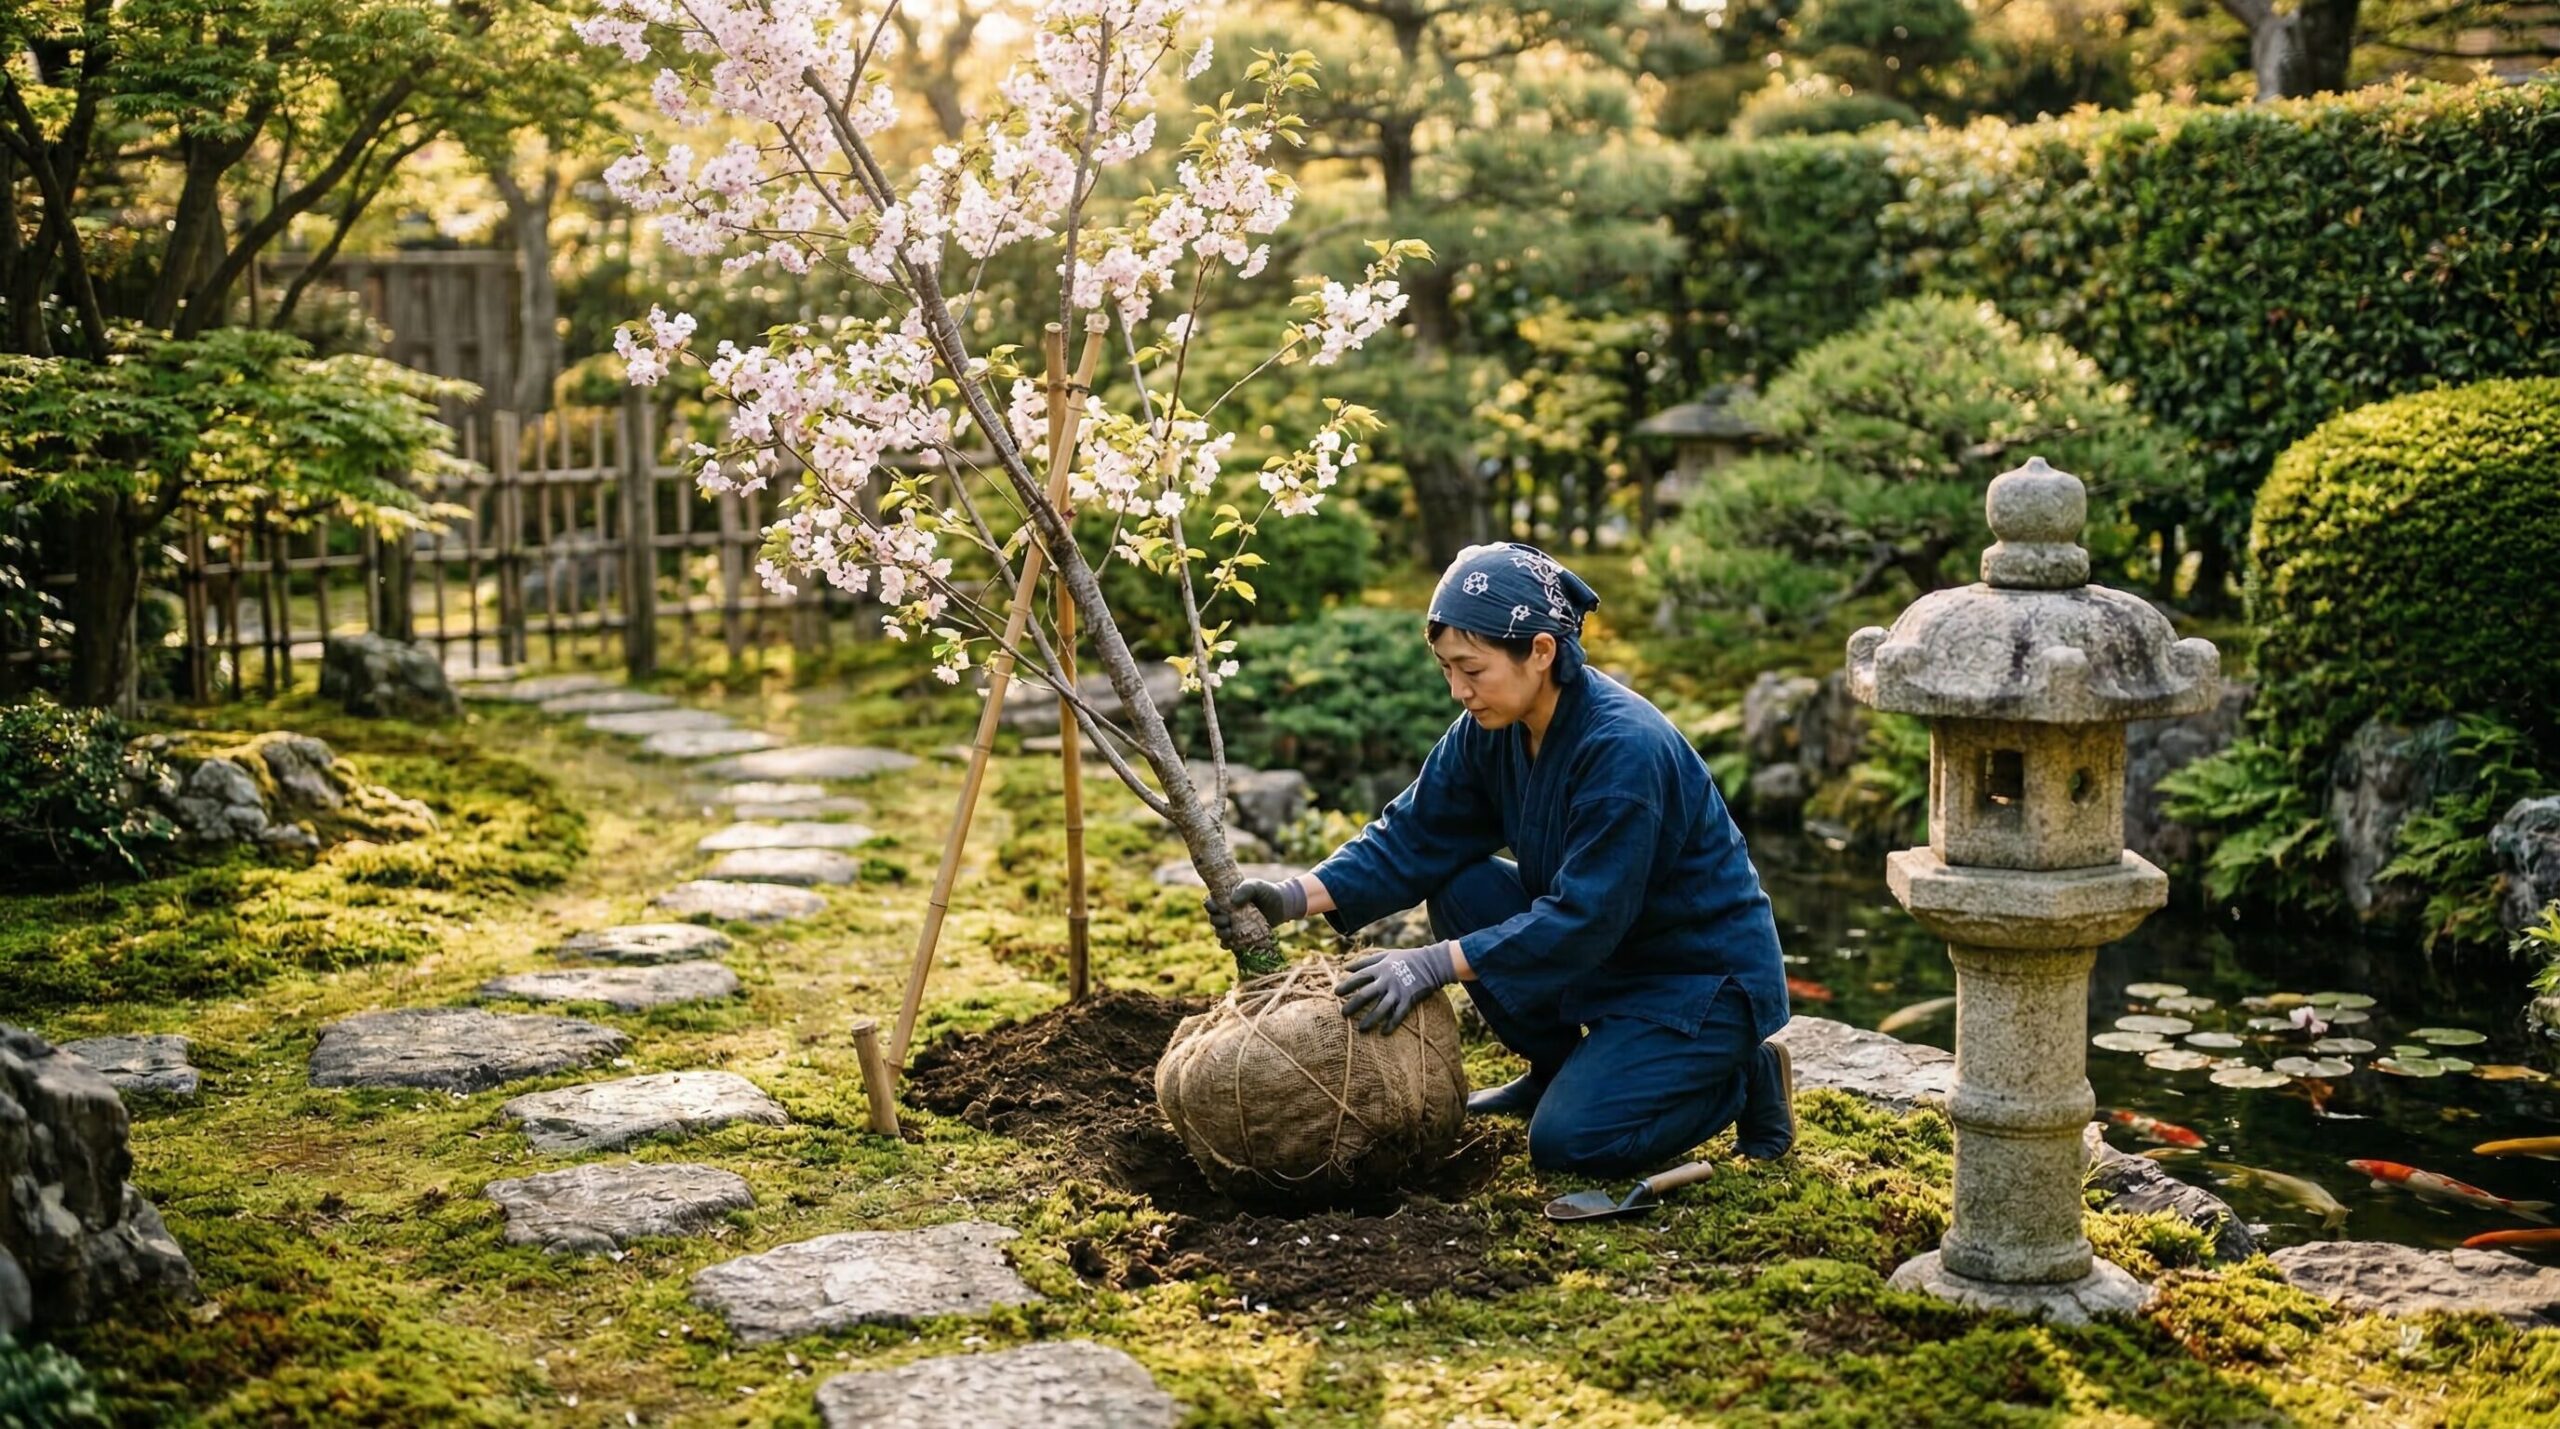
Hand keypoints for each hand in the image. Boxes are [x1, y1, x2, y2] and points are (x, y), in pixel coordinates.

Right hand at [1205, 875, 1303, 945]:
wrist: (1282, 906)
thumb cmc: (1267, 892)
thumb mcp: (1256, 886)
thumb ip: (1246, 889)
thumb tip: (1233, 901)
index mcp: (1226, 899)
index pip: (1211, 902)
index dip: (1209, 906)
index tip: (1214, 907)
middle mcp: (1227, 913)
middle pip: (1213, 919)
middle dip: (1216, 921)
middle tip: (1226, 920)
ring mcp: (1233, 925)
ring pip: (1219, 932)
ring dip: (1220, 933)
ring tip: (1229, 932)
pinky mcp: (1241, 936)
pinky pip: (1228, 943)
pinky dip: (1227, 944)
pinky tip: (1231, 943)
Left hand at [1334, 942, 1457, 1034]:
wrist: (1432, 962)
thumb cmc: (1407, 958)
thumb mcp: (1386, 954)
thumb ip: (1365, 961)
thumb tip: (1346, 967)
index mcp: (1380, 968)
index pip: (1359, 977)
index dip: (1347, 985)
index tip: (1336, 993)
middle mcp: (1387, 980)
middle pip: (1366, 994)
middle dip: (1353, 1004)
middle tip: (1343, 1014)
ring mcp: (1398, 991)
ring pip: (1381, 1007)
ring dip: (1370, 1019)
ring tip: (1361, 1029)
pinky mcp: (1409, 999)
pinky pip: (1399, 1014)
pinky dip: (1392, 1024)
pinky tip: (1384, 1033)